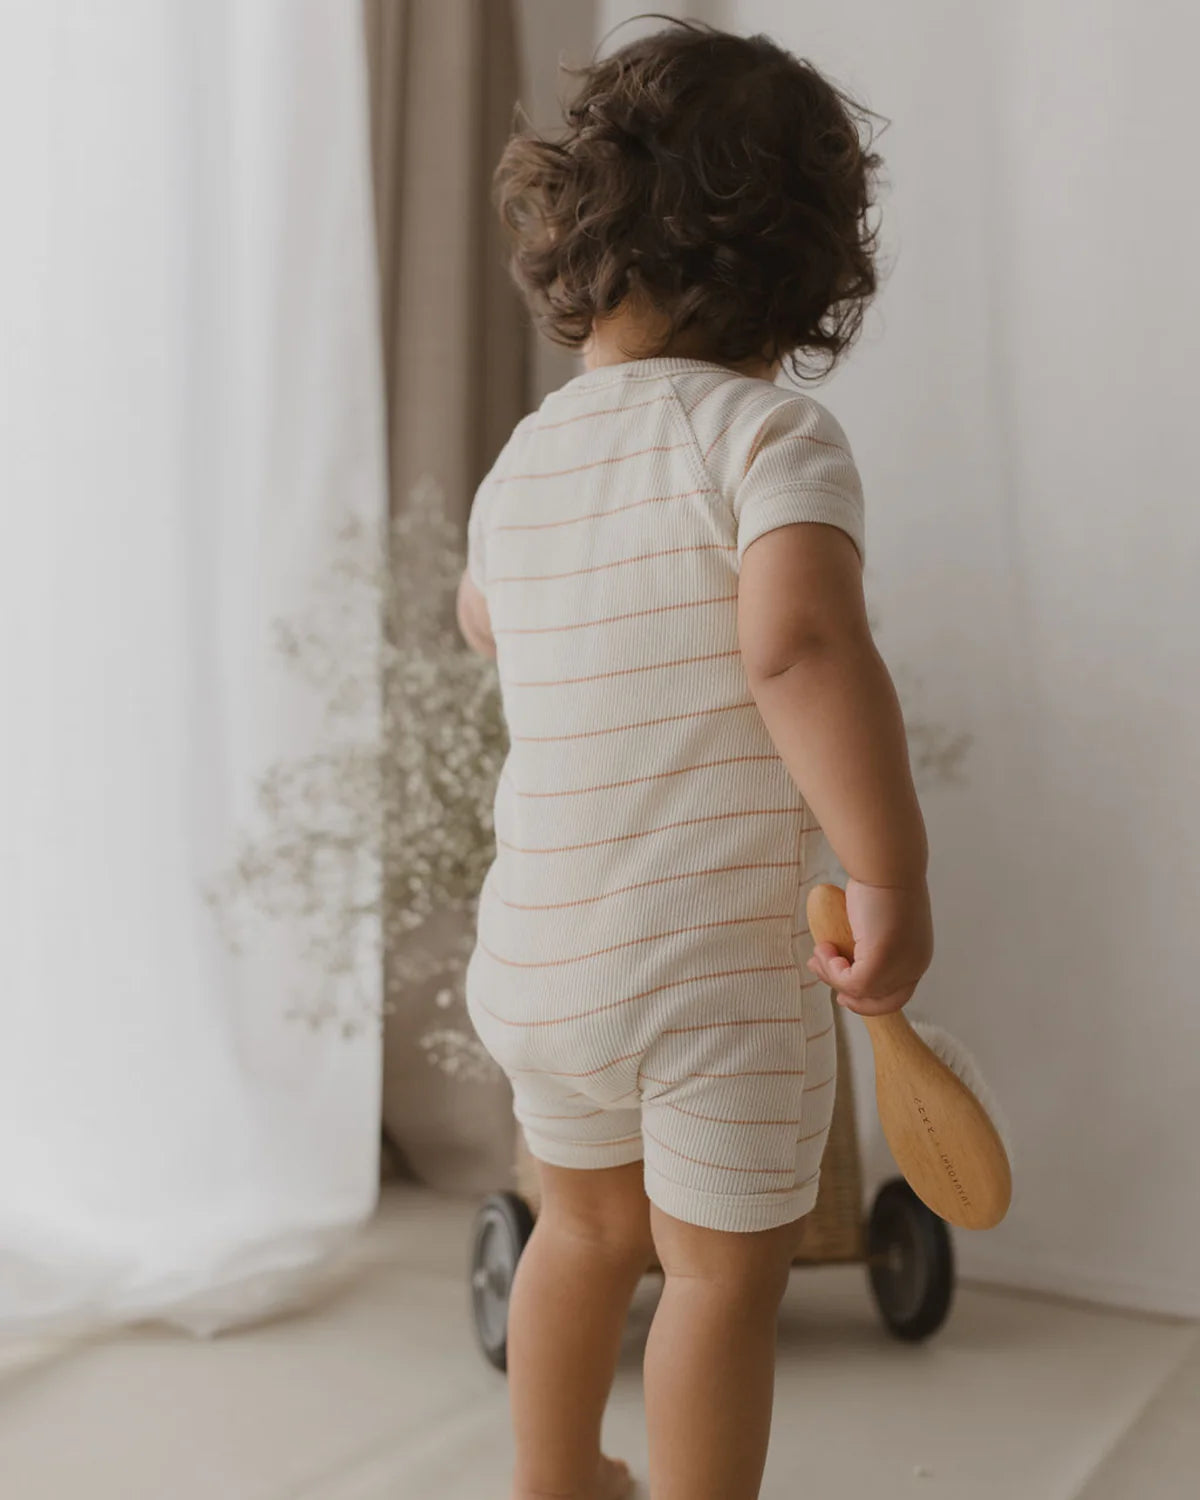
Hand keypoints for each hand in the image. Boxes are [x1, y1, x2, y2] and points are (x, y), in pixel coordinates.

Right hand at [806, 878, 932, 1015]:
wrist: (885, 866)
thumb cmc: (880, 882)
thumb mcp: (876, 920)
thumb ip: (867, 941)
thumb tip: (842, 954)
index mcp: (917, 956)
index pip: (896, 995)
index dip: (868, 1000)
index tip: (843, 993)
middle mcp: (914, 966)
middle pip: (880, 1002)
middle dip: (847, 994)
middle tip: (820, 971)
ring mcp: (900, 967)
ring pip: (860, 992)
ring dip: (832, 974)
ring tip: (820, 950)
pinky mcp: (881, 963)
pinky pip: (851, 983)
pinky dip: (832, 970)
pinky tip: (824, 948)